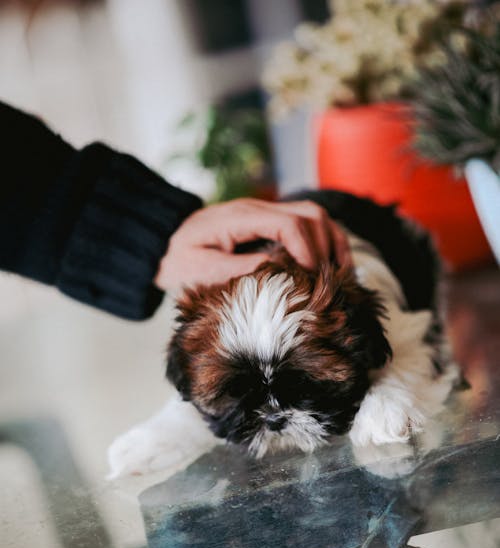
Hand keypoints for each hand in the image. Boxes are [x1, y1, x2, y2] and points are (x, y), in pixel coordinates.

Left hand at [154, 198, 350, 292]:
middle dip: (326, 246)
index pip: (288, 223)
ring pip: (314, 214)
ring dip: (331, 241)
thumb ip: (239, 269)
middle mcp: (257, 208)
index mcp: (240, 217)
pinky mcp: (267, 222)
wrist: (159, 243)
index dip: (307, 250)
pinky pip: (305, 223)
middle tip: (329, 280)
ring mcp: (264, 213)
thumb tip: (279, 271)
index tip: (312, 277)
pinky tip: (327, 265)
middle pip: (310, 213)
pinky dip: (322, 241)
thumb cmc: (176, 260)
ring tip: (338, 274)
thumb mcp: (201, 271)